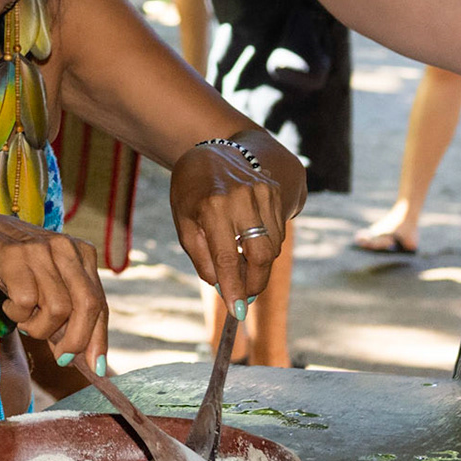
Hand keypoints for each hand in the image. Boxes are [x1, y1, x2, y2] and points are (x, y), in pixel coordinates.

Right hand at [0, 211, 107, 364]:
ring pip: (56, 309)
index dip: (98, 338)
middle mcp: (65, 247)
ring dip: (37, 327)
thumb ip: (68, 314)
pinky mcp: (13, 255)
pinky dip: (17, 314)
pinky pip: (26, 302)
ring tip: (24, 319)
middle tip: (61, 358)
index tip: (94, 367)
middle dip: (75, 340)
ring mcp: (39, 249)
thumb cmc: (15, 268)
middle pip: (86, 305)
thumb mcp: (48, 285)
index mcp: (82, 252)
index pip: (99, 301)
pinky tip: (9, 305)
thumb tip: (84, 358)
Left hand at [168, 139, 288, 313]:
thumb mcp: (183, 221)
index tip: (237, 311)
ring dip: (258, 265)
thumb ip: (201, 256)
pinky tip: (247, 243)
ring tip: (239, 266)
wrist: (211, 150)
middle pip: (261, 256)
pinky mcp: (275, 192)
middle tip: (244, 298)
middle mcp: (241, 198)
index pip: (227, 258)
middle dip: (255, 283)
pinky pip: (276, 232)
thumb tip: (221, 285)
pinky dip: (264, 246)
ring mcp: (263, 193)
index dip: (234, 288)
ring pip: (272, 247)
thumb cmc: (191, 189)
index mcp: (212, 206)